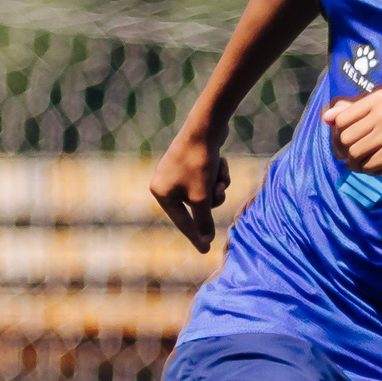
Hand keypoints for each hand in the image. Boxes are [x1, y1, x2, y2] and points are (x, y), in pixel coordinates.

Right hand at [149, 121, 231, 252]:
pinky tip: (220, 161)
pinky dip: (219, 174)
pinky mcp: (193, 163)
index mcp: (161, 192)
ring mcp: (179, 172)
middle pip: (198, 206)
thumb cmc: (199, 164)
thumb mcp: (201, 197)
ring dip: (218, 186)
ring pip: (207, 192)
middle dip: (213, 198)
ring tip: (218, 173)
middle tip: (217, 189)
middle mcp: (166, 182)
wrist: (205, 129)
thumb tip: (205, 238)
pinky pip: (210, 179)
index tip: (205, 251)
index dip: (195, 236)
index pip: (182, 221)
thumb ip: (202, 220)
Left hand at [323, 86, 381, 186]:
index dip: (339, 136)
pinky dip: (369, 171)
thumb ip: (352, 113)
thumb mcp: (381, 118)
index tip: (350, 145)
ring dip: (357, 163)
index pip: (341, 119)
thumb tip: (325, 116)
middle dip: (347, 152)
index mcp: (381, 98)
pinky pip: (367, 165)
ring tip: (370, 162)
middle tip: (359, 157)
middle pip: (344, 137)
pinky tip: (381, 168)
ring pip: (353, 153)